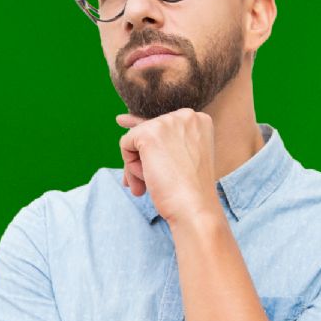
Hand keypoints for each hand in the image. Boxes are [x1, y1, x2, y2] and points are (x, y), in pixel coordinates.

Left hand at [117, 108, 218, 224]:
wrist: (194, 206)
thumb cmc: (189, 188)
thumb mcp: (182, 156)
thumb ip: (161, 138)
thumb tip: (121, 118)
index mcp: (199, 119)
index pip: (164, 127)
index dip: (157, 150)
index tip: (163, 165)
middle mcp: (186, 115)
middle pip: (149, 132)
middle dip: (146, 159)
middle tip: (152, 182)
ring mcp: (167, 122)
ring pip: (136, 139)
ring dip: (138, 165)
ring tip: (148, 184)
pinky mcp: (149, 133)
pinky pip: (125, 144)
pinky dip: (130, 166)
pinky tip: (147, 178)